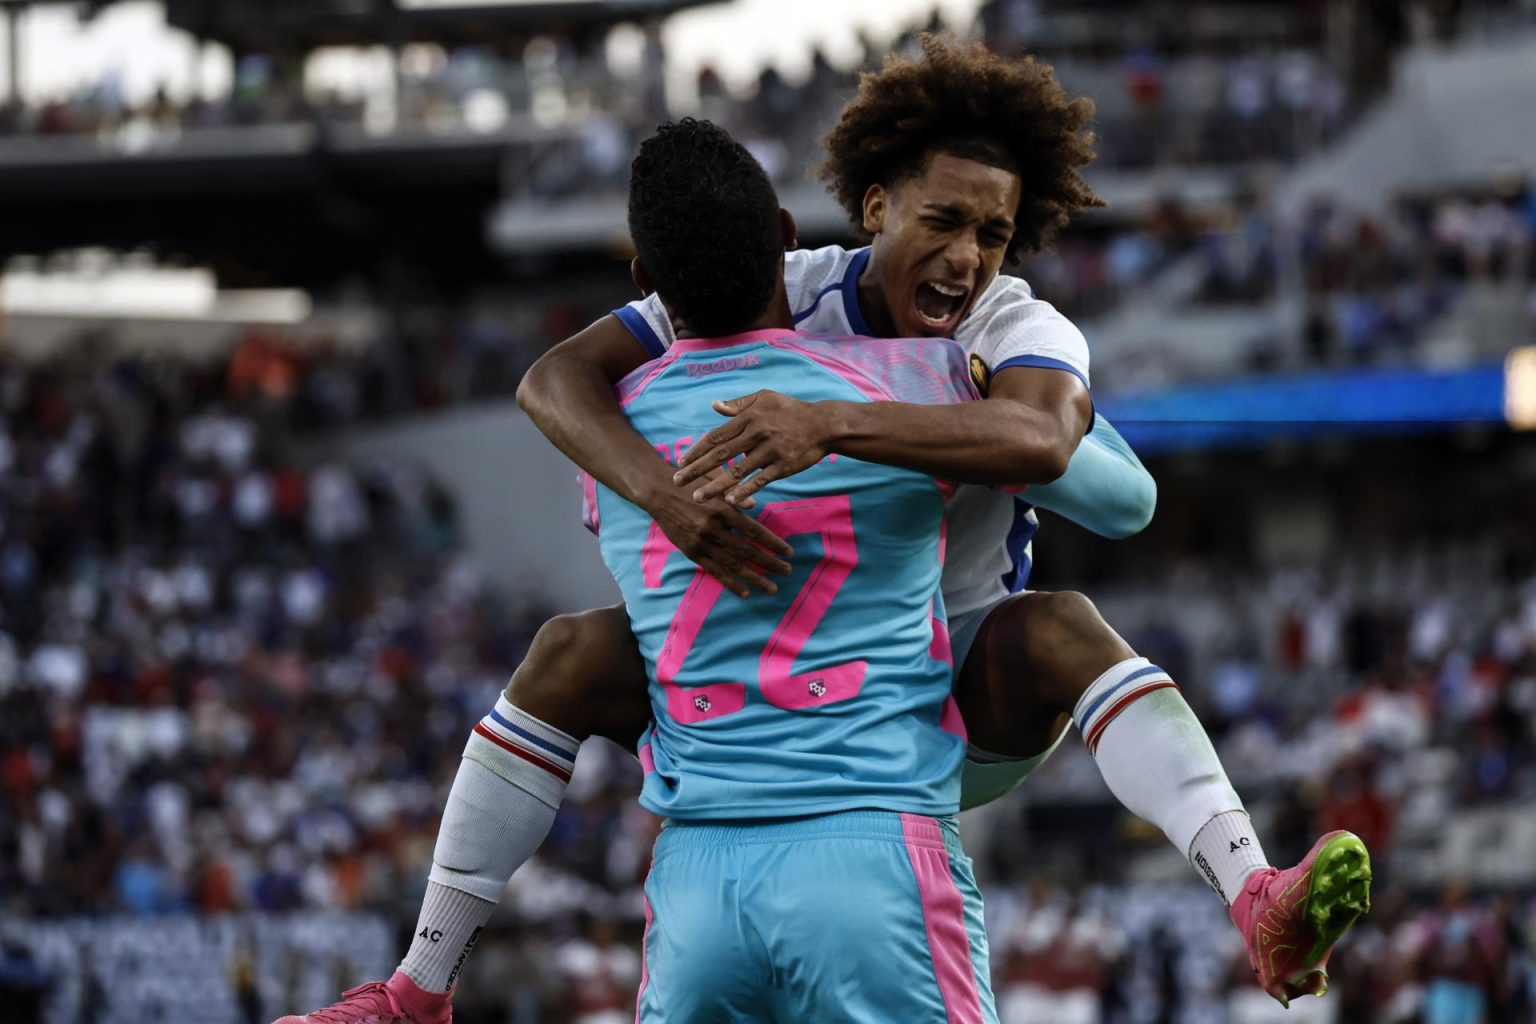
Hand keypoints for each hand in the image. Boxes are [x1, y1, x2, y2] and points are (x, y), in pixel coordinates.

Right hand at [641, 474, 793, 598]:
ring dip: (754, 578)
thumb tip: (754, 505)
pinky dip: (730, 583)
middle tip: (787, 572)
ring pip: (732, 565)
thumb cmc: (692, 483)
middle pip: (747, 551)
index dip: (773, 543)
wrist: (659, 492)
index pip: (754, 531)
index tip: (789, 552)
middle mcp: (713, 528)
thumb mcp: (715, 482)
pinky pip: (713, 571)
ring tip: (772, 588)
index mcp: (723, 509)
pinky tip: (745, 592)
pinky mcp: (691, 552)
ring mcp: (701, 542)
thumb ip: (735, 493)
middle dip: (769, 563)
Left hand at [673, 390, 833, 504]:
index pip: (716, 436)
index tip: (680, 461)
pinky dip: (744, 491)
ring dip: (715, 485)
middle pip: (720, 454)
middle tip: (677, 481)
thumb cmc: (791, 410)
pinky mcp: (782, 466)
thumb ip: (738, 404)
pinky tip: (730, 501)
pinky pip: (759, 481)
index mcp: (749, 417)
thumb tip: (714, 405)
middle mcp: (756, 434)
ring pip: (737, 471)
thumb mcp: (764, 399)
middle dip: (696, 469)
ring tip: (697, 497)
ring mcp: (770, 451)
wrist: (823, 425)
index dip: (697, 449)